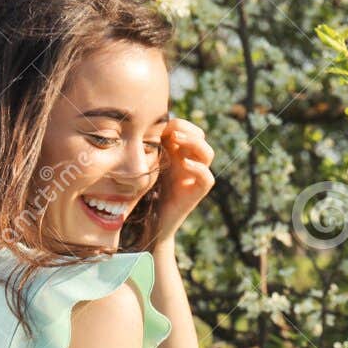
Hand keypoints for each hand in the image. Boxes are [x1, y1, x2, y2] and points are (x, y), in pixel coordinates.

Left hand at [151, 117, 213, 243]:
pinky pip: (207, 178)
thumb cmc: (143, 193)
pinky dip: (198, 169)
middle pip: (200, 137)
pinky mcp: (196, 193)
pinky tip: (184, 164)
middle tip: (171, 130)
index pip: (188, 129)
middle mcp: (189, 163)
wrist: (148, 223)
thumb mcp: (144, 165)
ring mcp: (194, 178)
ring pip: (208, 153)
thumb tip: (138, 125)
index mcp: (177, 154)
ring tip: (177, 140)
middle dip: (187, 129)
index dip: (179, 123)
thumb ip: (147, 148)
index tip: (161, 125)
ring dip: (194, 143)